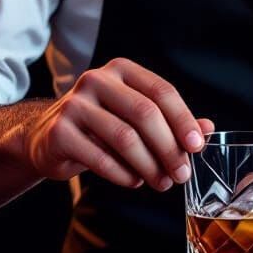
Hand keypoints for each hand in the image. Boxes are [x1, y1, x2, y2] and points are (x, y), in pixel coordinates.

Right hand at [23, 57, 213, 191]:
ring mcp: (74, 105)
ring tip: (162, 183)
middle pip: (145, 114)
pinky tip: (136, 182)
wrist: (45, 135)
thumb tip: (207, 129)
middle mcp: (96, 80)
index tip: (198, 146)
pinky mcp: (60, 132)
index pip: (161, 91)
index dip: (183, 119)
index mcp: (120, 69)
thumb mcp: (134, 116)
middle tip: (181, 173)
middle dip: (169, 147)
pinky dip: (124, 174)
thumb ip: (170, 120)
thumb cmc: (99, 124)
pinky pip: (101, 158)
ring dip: (149, 165)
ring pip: (124, 138)